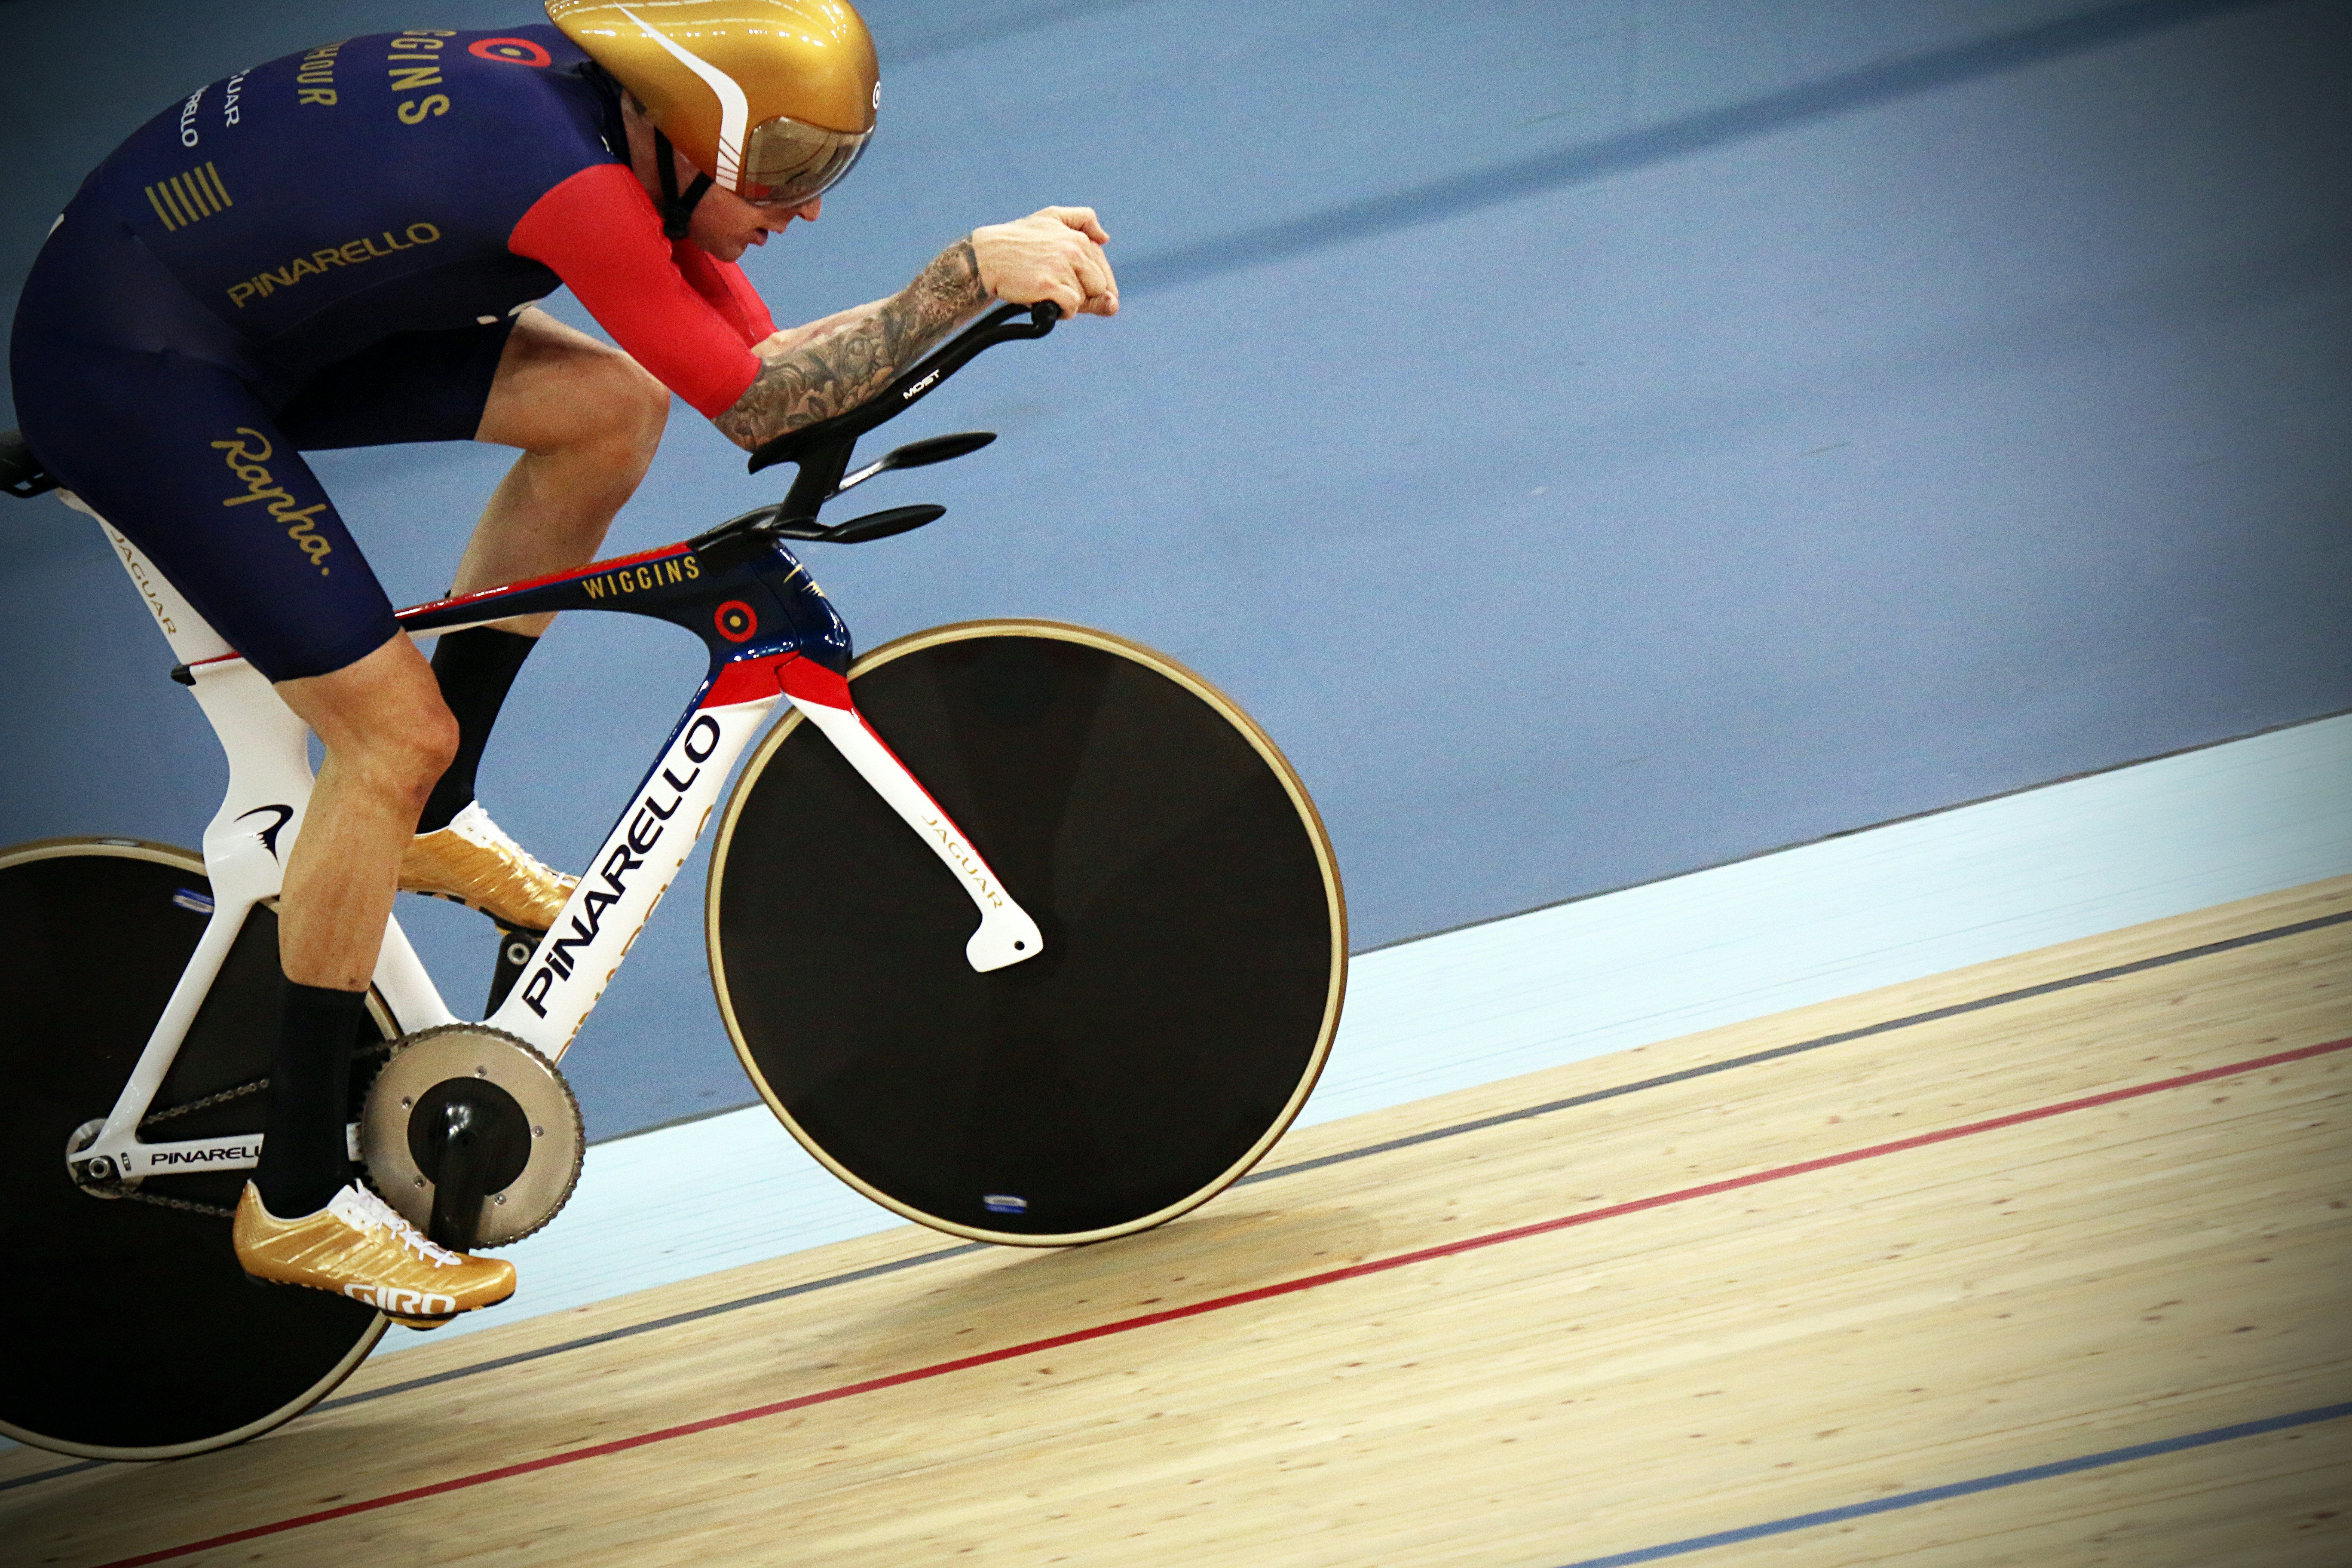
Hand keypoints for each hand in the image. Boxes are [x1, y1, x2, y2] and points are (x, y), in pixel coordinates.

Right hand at [971, 207, 1117, 317]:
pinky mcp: (1050, 285)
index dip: (1092, 284)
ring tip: (1045, 292)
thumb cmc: (1017, 240)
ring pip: (1084, 298)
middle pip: (1098, 286)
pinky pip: (1072, 307)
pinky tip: (1044, 303)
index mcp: (1078, 236)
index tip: (1076, 287)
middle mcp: (1074, 249)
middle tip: (1056, 288)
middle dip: (1082, 293)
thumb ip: (1082, 220)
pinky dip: (1061, 312)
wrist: (986, 257)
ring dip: (1068, 302)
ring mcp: (1062, 267)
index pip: (1102, 267)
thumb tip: (1105, 238)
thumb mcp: (1050, 218)